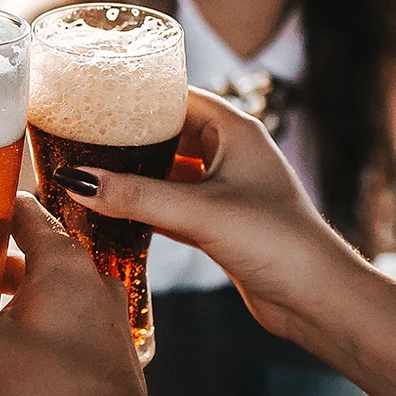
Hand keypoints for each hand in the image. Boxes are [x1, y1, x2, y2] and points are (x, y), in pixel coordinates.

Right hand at [0, 196, 151, 395]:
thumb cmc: (56, 390)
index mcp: (62, 262)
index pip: (24, 208)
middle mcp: (88, 278)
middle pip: (34, 246)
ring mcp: (100, 313)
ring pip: (48, 284)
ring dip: (11, 287)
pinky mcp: (101, 345)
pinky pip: (61, 314)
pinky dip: (30, 315)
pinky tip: (1, 340)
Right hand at [64, 88, 363, 340]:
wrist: (318, 299)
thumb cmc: (278, 242)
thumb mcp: (199, 213)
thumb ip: (135, 197)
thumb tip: (76, 181)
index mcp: (235, 130)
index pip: (175, 97)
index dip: (135, 96)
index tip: (93, 98)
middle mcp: (231, 153)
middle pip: (167, 132)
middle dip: (127, 137)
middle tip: (79, 137)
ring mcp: (225, 189)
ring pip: (167, 171)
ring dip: (134, 175)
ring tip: (88, 172)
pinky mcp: (219, 223)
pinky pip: (171, 205)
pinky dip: (145, 207)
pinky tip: (113, 212)